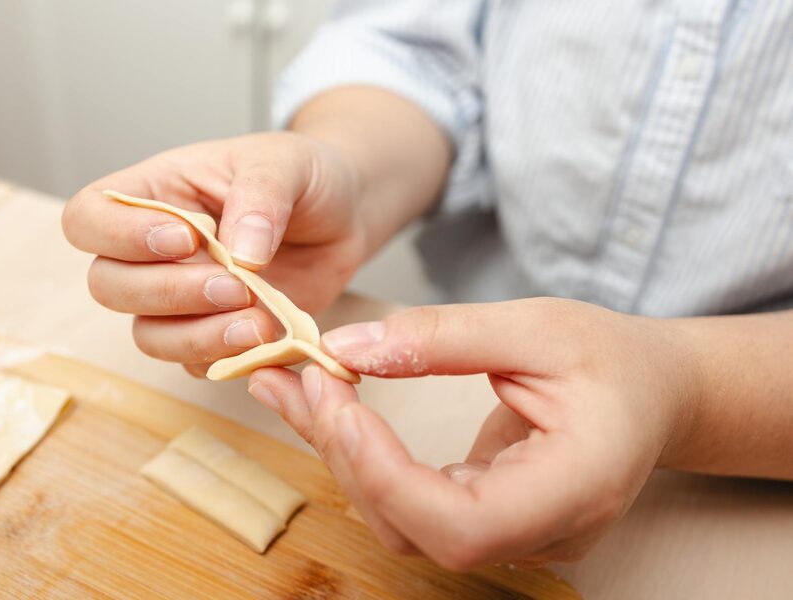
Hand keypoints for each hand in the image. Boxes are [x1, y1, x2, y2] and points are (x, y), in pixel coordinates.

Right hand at [62, 132, 364, 375]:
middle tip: (235, 287)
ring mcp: (182, 298)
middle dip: (169, 292)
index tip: (187, 238)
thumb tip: (239, 251)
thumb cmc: (303, 177)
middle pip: (109, 286)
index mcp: (155, 194)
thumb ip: (261, 196)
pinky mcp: (215, 333)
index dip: (119, 236)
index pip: (88, 217)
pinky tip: (269, 339)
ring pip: (148, 334)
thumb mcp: (286, 164)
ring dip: (196, 336)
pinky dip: (227, 357)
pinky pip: (195, 362)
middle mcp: (155, 250)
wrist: (344, 217)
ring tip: (258, 323)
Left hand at [248, 298, 697, 568]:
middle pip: (419, 529)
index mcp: (577, 489)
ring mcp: (513, 536)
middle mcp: (543, 532)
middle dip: (348, 455)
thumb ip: (442, 338)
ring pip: (402, 522)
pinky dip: (361, 455)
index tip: (339, 402)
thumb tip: (347, 347)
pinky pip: (409, 502)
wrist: (653, 392)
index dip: (388, 476)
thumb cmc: (613, 359)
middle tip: (304, 379)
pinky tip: (328, 409)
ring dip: (342, 455)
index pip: (465, 524)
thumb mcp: (536, 327)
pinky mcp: (486, 520)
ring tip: (297, 388)